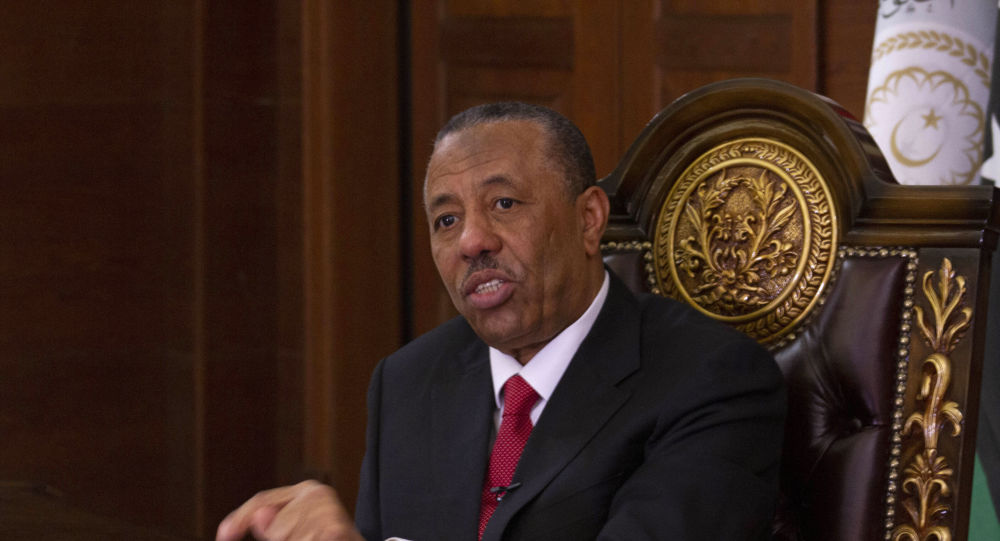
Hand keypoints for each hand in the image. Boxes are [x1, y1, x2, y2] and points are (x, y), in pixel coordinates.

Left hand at [216, 480, 363, 540]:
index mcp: (305, 490)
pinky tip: (321, 538)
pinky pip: (308, 540)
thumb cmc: (322, 537)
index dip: (239, 519)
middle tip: (304, 539)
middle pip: (273, 525)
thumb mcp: (293, 532)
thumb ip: (271, 524)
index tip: (223, 537)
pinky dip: (310, 540)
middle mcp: (317, 493)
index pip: (261, 501)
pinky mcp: (337, 530)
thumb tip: (259, 517)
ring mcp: (328, 510)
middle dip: (278, 539)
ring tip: (316, 540)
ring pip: (284, 536)